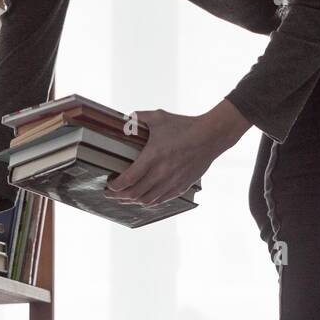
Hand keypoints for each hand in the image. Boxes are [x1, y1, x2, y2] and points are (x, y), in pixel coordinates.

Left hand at [106, 100, 249, 205]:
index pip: (128, 179)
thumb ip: (138, 118)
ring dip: (132, 201)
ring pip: (146, 200)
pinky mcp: (181, 187)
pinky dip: (148, 202)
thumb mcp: (158, 117)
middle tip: (110, 193)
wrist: (210, 137)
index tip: (109, 184)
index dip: (115, 186)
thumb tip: (123, 120)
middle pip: (134, 194)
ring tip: (124, 198)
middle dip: (118, 196)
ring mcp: (172, 182)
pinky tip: (143, 199)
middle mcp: (161, 173)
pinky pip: (160, 201)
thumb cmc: (184, 126)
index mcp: (153, 157)